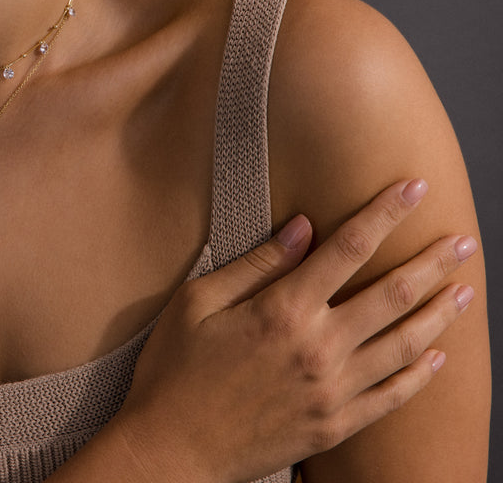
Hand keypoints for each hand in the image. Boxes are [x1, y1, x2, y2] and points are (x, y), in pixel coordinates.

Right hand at [116, 179, 476, 482]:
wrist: (172, 450)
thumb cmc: (174, 369)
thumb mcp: (198, 301)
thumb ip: (256, 263)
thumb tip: (304, 227)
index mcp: (283, 311)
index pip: (348, 248)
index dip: (385, 213)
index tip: (413, 187)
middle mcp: (319, 349)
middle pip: (392, 294)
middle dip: (433, 261)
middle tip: (463, 238)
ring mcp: (333, 392)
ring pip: (405, 345)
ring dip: (440, 313)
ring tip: (465, 290)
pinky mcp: (335, 426)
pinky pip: (393, 397)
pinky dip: (422, 374)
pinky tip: (438, 356)